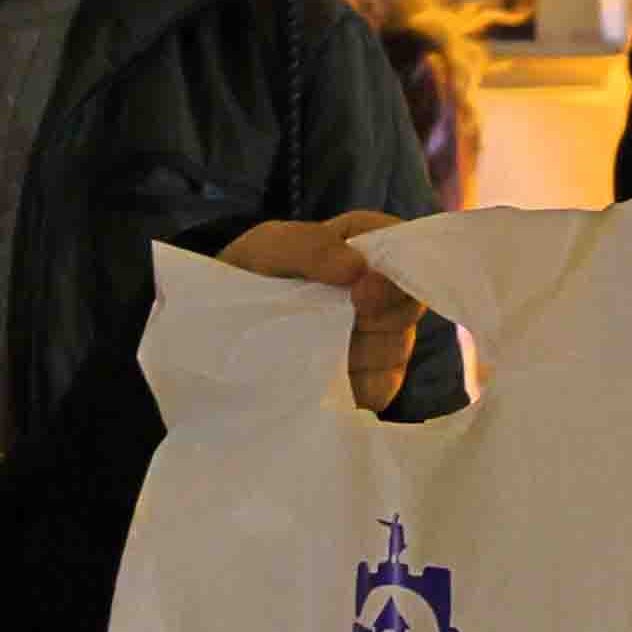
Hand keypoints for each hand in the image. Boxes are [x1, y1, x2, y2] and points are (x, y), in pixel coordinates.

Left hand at [218, 209, 429, 411]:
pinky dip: (356, 386)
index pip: (408, 250)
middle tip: (337, 321)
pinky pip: (382, 387)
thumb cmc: (249, 273)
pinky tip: (325, 379)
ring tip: (314, 349)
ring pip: (398, 347)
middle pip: (410, 304)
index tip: (361, 291)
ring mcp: (378, 336)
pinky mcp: (368, 377)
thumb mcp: (270, 248)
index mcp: (364, 245)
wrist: (220, 323)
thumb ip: (312, 247)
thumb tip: (360, 269)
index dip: (395, 272)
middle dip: (376, 316)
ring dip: (360, 351)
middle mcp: (381, 290)